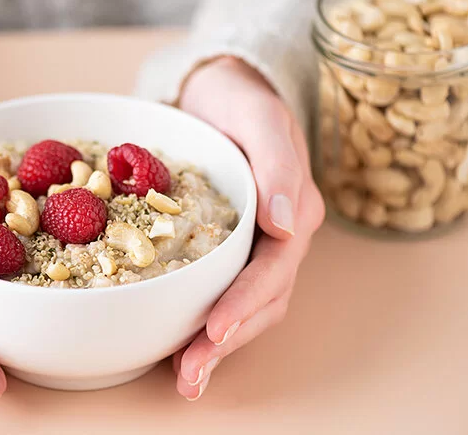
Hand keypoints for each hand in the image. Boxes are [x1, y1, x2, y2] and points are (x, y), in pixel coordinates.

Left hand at [174, 57, 324, 399]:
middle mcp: (276, 236)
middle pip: (260, 301)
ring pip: (243, 306)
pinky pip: (217, 290)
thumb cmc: (241, 99)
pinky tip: (175, 344)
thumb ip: (278, 163)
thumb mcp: (260, 117)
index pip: (273, 269)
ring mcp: (252, 245)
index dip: (244, 303)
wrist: (219, 91)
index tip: (213, 331)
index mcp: (292, 209)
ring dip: (216, 345)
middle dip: (226, 341)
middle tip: (190, 374)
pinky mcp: (224, 247)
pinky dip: (200, 320)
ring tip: (185, 377)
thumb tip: (285, 222)